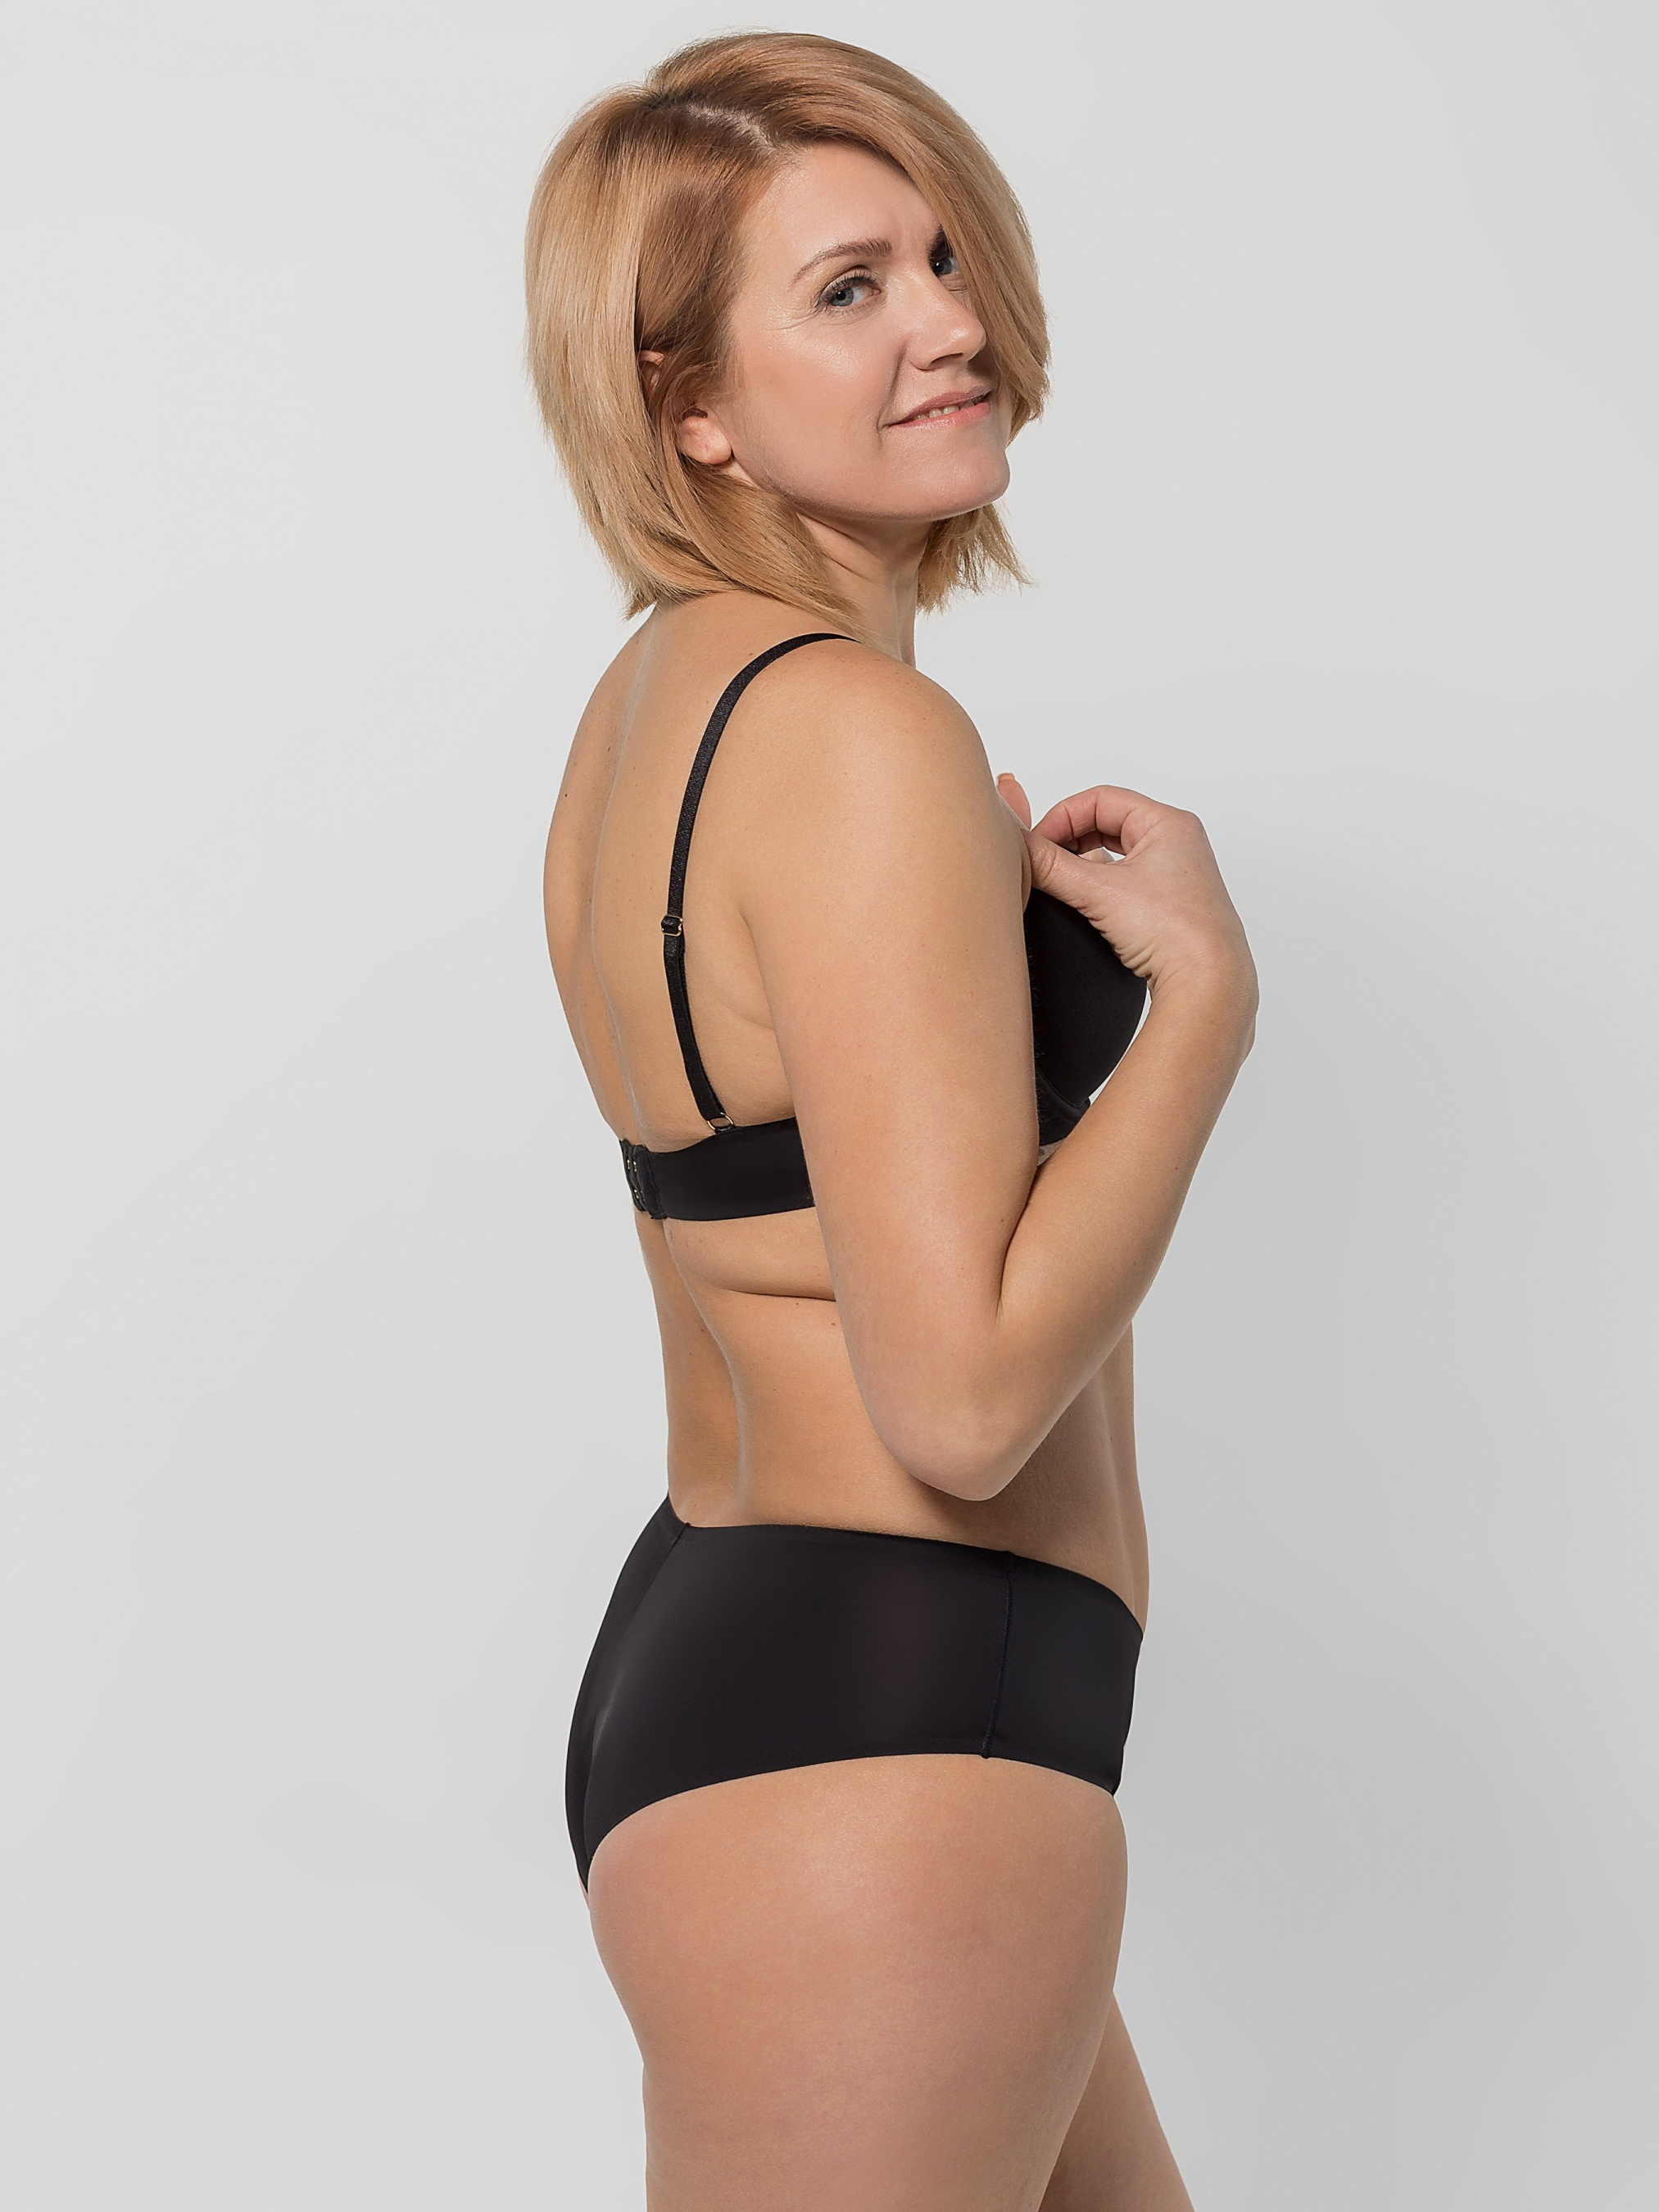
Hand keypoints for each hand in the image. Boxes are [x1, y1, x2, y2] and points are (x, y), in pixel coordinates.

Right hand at [996, 773, 1254, 1001]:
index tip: (1038, 845)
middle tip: (1045, 862)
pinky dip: (1102, 886)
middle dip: (1071, 839)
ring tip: (1064, 885)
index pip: (1100, 799)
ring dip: (1085, 864)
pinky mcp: (1172, 903)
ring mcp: (1177, 874)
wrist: (1209, 982)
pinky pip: (1127, 880)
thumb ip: (1052, 866)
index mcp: (1169, 823)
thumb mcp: (1099, 892)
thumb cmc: (1175, 932)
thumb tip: (1020, 848)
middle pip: (1108, 821)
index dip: (1062, 817)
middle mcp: (1178, 843)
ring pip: (1116, 853)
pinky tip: (1087, 906)